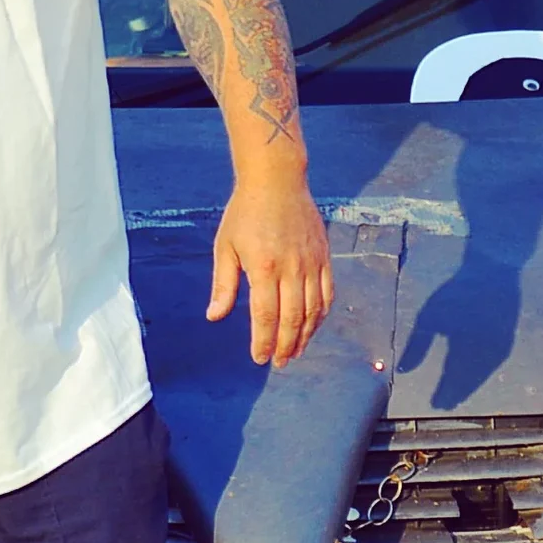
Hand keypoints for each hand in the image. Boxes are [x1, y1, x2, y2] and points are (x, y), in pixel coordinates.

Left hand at [208, 172, 333, 367]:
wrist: (277, 181)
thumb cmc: (245, 213)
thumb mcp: (225, 247)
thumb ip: (223, 285)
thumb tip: (214, 316)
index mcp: (264, 267)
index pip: (266, 315)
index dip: (263, 341)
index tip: (259, 358)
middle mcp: (292, 268)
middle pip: (292, 318)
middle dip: (285, 345)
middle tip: (278, 362)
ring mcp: (312, 263)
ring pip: (314, 310)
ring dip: (305, 335)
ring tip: (294, 351)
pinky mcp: (324, 256)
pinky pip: (327, 293)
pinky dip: (321, 315)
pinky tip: (312, 326)